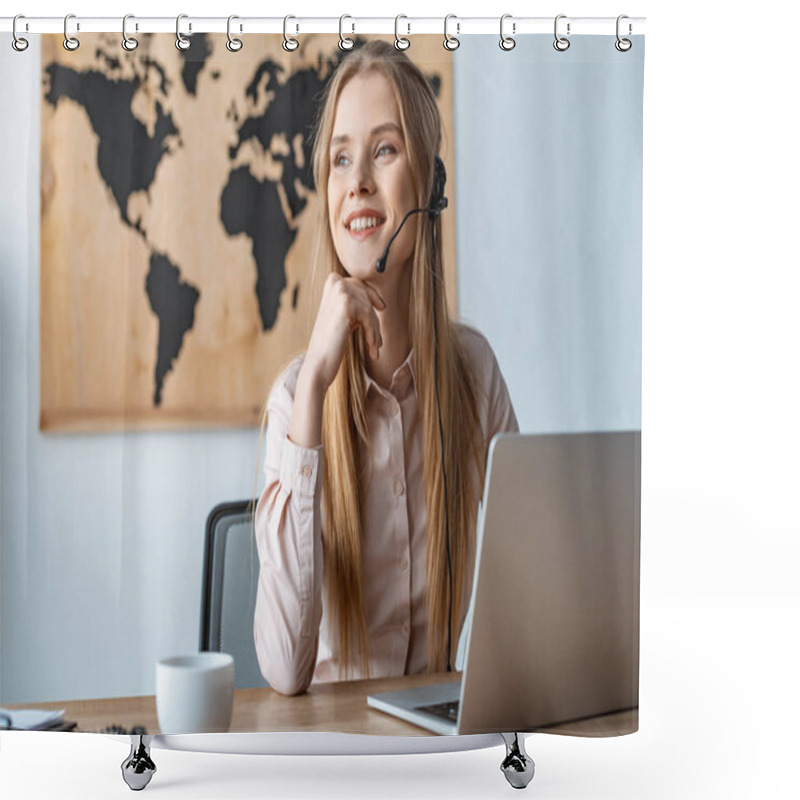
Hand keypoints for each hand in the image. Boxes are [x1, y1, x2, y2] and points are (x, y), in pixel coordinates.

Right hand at [302, 273, 385, 393]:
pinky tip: (373, 351)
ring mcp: (341, 292)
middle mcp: (336, 282)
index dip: (373, 296)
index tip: (382, 307)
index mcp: (333, 282)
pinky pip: (369, 319)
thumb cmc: (331, 341)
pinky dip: (372, 336)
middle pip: (367, 298)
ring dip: (374, 331)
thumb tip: (378, 300)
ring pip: (369, 310)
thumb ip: (355, 304)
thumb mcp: (343, 316)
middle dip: (373, 319)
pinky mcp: (347, 304)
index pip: (360, 284)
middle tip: (379, 339)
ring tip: (375, 348)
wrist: (319, 361)